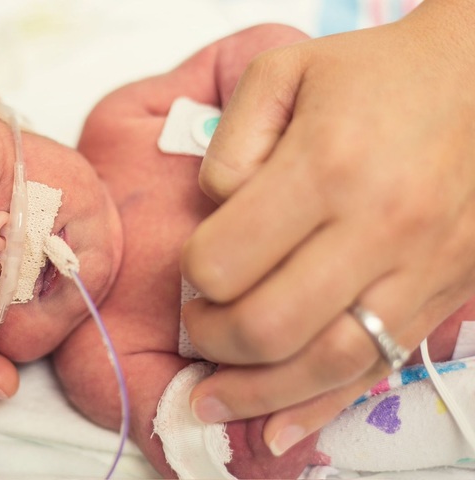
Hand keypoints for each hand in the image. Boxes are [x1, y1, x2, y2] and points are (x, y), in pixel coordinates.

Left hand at [181, 0, 474, 454]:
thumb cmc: (375, 76)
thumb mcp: (283, 74)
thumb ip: (230, 144)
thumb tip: (214, 213)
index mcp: (326, 166)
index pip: (226, 259)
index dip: (193, 275)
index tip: (194, 267)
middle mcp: (376, 227)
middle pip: (269, 324)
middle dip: (214, 339)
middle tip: (198, 326)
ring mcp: (417, 269)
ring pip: (325, 363)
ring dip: (256, 394)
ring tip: (210, 402)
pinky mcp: (441, 294)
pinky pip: (377, 369)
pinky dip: (322, 408)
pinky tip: (278, 432)